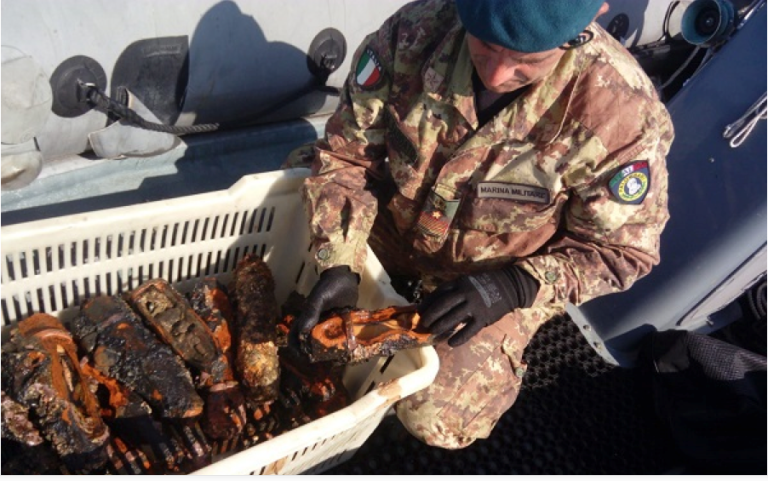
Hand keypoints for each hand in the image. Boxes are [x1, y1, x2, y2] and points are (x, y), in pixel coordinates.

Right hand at [289, 265, 359, 353]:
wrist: (346, 276)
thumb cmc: (330, 285)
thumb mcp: (320, 298)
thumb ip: (312, 312)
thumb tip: (303, 332)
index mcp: (307, 317)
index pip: (296, 335)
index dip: (296, 347)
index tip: (303, 356)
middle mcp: (316, 321)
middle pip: (311, 341)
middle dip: (314, 352)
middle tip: (323, 360)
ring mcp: (329, 322)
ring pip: (325, 339)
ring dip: (328, 348)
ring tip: (336, 357)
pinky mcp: (341, 321)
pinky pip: (339, 334)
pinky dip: (341, 341)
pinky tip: (348, 347)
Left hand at [417, 266, 537, 346]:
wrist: (508, 286)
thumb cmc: (484, 285)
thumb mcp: (467, 282)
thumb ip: (454, 292)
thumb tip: (437, 305)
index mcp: (459, 283)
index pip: (439, 293)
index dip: (427, 303)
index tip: (419, 311)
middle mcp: (465, 293)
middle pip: (443, 305)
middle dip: (431, 315)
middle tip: (424, 323)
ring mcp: (475, 305)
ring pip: (453, 317)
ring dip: (441, 326)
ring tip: (433, 332)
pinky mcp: (484, 316)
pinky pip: (469, 329)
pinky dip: (459, 337)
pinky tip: (451, 343)